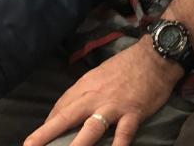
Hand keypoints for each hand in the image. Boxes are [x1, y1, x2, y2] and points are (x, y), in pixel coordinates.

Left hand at [24, 38, 181, 145]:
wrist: (155, 56)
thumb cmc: (126, 65)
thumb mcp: (100, 74)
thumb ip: (85, 92)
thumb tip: (69, 110)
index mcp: (86, 86)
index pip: (61, 108)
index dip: (48, 125)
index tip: (38, 139)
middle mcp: (95, 97)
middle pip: (67, 117)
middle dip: (46, 134)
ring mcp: (114, 106)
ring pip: (91, 128)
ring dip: (77, 145)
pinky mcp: (133, 113)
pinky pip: (123, 134)